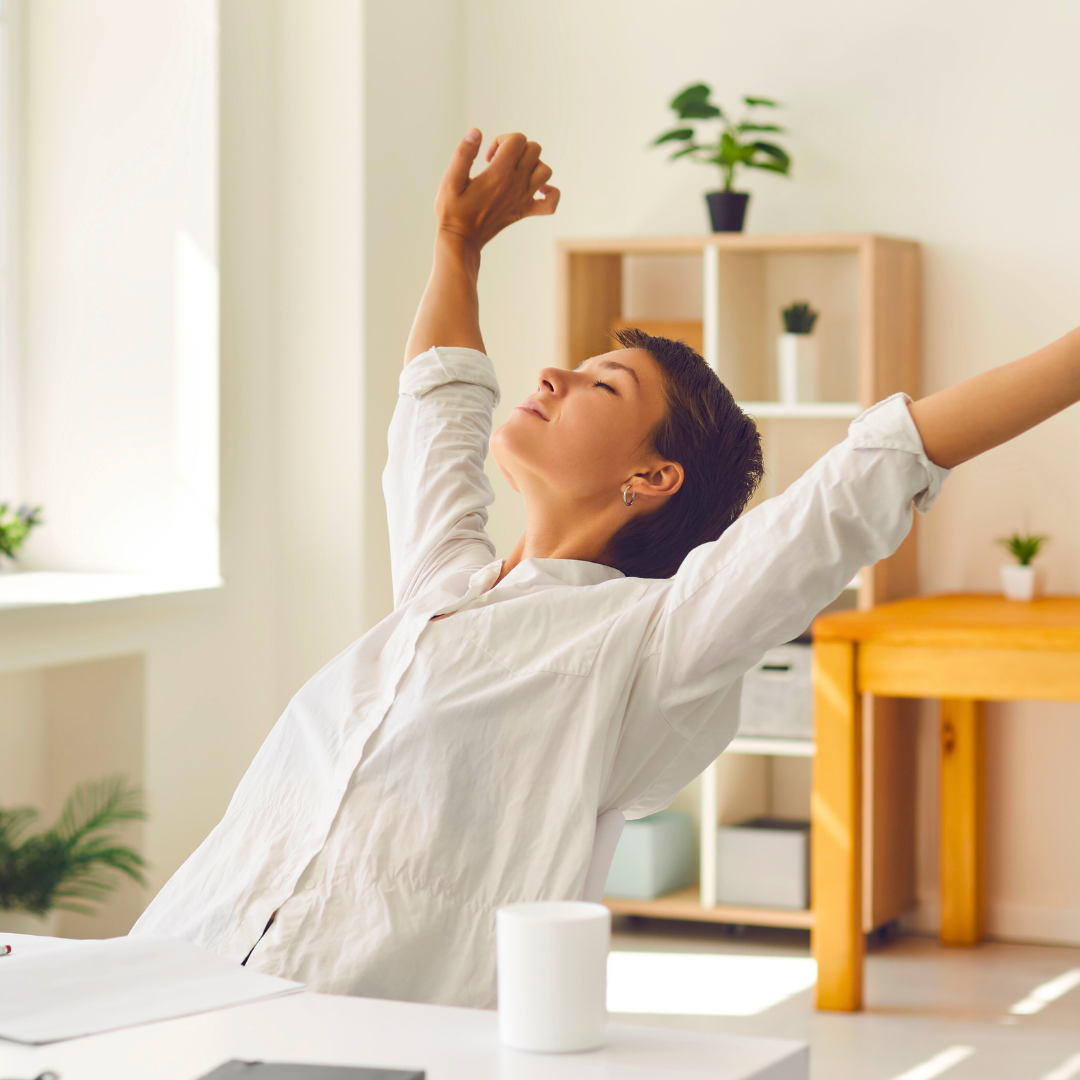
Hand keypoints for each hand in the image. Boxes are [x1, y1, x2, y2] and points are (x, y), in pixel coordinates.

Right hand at [435, 129, 559, 250]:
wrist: (461, 240)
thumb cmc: (453, 210)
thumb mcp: (450, 180)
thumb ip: (463, 154)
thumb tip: (476, 132)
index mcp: (499, 173)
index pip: (517, 139)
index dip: (502, 140)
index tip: (488, 156)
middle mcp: (516, 184)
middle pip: (534, 149)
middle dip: (517, 149)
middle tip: (499, 162)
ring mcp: (524, 199)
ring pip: (546, 170)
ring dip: (532, 165)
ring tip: (513, 173)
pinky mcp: (525, 212)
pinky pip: (551, 203)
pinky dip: (550, 194)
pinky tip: (537, 190)